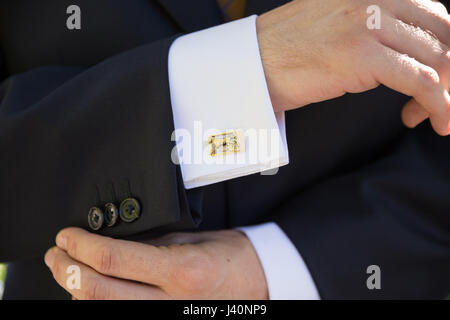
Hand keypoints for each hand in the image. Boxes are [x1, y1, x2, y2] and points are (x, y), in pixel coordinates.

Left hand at [44, 228, 267, 299]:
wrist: (259, 285)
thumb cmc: (233, 258)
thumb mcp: (193, 239)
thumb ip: (152, 243)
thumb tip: (112, 240)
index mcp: (181, 271)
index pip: (114, 260)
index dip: (82, 246)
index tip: (67, 235)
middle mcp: (169, 302)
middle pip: (98, 292)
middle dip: (67, 270)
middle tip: (56, 253)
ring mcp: (165, 319)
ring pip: (102, 310)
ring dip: (74, 290)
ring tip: (65, 269)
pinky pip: (119, 317)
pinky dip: (97, 304)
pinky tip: (90, 291)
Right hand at [258, 0, 449, 134]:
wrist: (253, 63)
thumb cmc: (290, 49)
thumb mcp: (339, 22)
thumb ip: (375, 24)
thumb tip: (407, 48)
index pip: (434, 14)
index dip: (446, 48)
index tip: (441, 75)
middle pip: (442, 34)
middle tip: (440, 98)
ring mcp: (368, 25)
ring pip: (437, 58)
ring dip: (444, 92)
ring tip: (432, 115)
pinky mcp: (361, 56)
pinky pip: (420, 81)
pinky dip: (437, 103)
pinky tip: (436, 119)